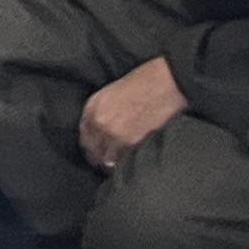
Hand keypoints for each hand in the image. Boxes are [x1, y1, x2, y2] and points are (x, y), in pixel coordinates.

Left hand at [79, 54, 187, 173]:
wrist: (164, 85)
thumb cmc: (142, 83)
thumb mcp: (112, 92)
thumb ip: (102, 111)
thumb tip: (101, 128)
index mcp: (93, 106)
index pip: (84, 133)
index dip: (89, 144)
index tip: (95, 150)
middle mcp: (98, 122)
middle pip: (92, 149)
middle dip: (97, 157)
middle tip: (105, 163)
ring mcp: (113, 134)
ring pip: (105, 159)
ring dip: (111, 163)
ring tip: (118, 166)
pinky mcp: (131, 143)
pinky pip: (122, 161)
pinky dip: (125, 164)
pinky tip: (130, 164)